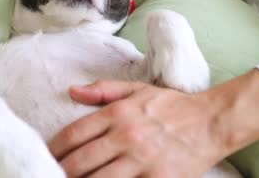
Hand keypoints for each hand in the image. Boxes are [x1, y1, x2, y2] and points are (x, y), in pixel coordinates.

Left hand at [48, 80, 222, 177]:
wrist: (212, 122)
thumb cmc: (173, 106)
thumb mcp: (138, 90)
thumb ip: (104, 90)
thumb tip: (72, 91)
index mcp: (118, 114)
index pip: (74, 134)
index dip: (54, 149)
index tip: (46, 156)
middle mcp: (126, 137)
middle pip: (80, 162)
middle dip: (61, 172)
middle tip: (51, 175)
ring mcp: (141, 161)